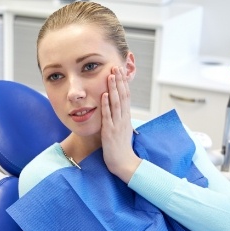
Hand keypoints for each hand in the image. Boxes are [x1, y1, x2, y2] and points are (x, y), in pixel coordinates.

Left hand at [101, 66, 140, 182]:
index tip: (120, 72)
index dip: (123, 83)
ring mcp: (117, 125)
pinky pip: (108, 116)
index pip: (126, 96)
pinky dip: (106, 105)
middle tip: (116, 67)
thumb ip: (120, 119)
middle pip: (122, 96)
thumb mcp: (122, 130)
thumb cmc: (121, 148)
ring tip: (110, 76)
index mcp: (126, 118)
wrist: (124, 164)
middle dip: (119, 81)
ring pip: (116, 103)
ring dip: (113, 89)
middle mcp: (123, 119)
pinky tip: (103, 95)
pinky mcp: (110, 132)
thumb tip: (118, 109)